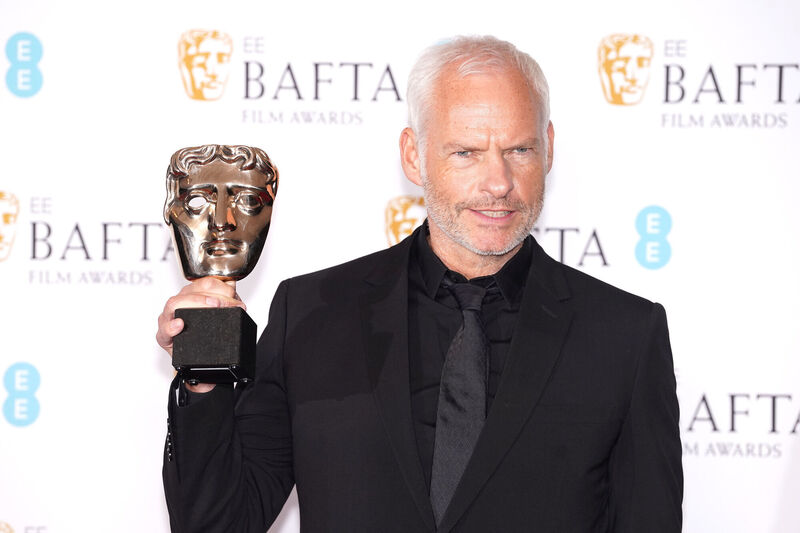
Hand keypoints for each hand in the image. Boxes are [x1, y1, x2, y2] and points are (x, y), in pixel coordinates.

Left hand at [156, 278, 245, 392]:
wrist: (199, 346)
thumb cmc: (195, 356)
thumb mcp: (195, 370)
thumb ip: (199, 380)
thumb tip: (203, 384)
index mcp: (167, 336)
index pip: (164, 328)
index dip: (170, 326)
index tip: (180, 326)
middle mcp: (171, 316)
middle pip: (178, 302)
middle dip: (200, 302)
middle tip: (219, 306)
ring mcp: (183, 301)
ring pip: (192, 289)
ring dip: (214, 292)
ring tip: (232, 301)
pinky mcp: (197, 291)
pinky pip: (205, 283)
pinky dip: (220, 286)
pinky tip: (231, 292)